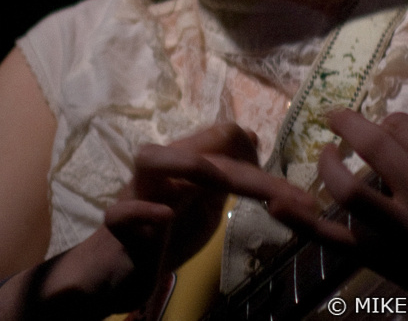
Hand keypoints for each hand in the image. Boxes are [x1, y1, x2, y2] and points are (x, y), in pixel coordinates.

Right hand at [96, 123, 343, 311]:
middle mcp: (159, 172)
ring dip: (189, 165)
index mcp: (182, 164)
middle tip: (292, 202)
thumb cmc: (161, 237)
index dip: (256, 156)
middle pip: (202, 150)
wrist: (115, 272)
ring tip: (224, 185)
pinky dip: (143, 211)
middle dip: (251, 174)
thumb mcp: (203, 204)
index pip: (223, 135)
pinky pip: (121, 212)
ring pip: (151, 159)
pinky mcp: (116, 229)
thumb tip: (253, 136)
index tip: (281, 192)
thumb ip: (226, 174)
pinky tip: (165, 218)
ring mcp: (135, 196)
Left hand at [316, 74, 407, 298]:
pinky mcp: (387, 263)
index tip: (387, 125)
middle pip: (374, 145)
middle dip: (351, 125)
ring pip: (347, 187)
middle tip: (337, 117)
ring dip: (328, 163)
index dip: (388, 121)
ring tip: (326, 154)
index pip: (402, 126)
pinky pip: (335, 240)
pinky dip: (301, 222)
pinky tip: (276, 202)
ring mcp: (404, 233)